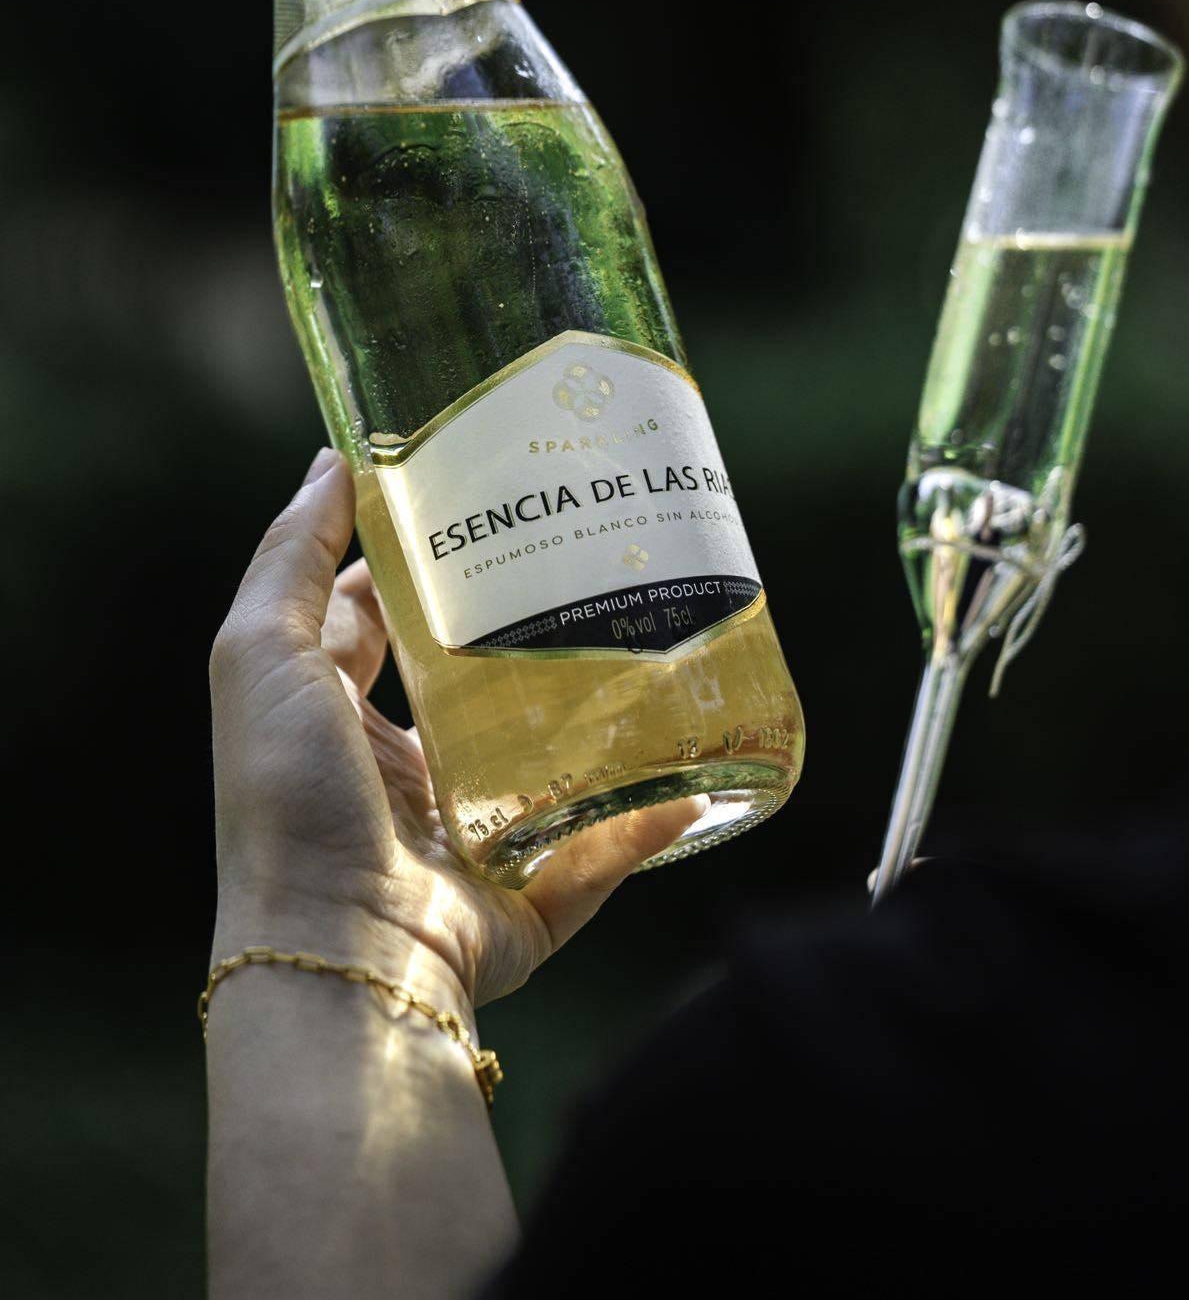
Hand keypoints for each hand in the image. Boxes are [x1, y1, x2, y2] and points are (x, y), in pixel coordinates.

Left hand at [210, 447, 705, 1011]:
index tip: (485, 506)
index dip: (423, 566)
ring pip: (548, 766)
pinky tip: (700, 777)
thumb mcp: (261, 652)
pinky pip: (604, 854)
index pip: (379, 622)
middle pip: (472, 686)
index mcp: (335, 721)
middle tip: (591, 562)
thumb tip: (332, 462)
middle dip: (526, 630)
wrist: (339, 954)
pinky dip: (649, 821)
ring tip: (656, 644)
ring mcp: (466, 842)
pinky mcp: (525, 899)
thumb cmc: (287, 796)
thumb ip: (290, 557)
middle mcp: (399, 778)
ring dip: (598, 718)